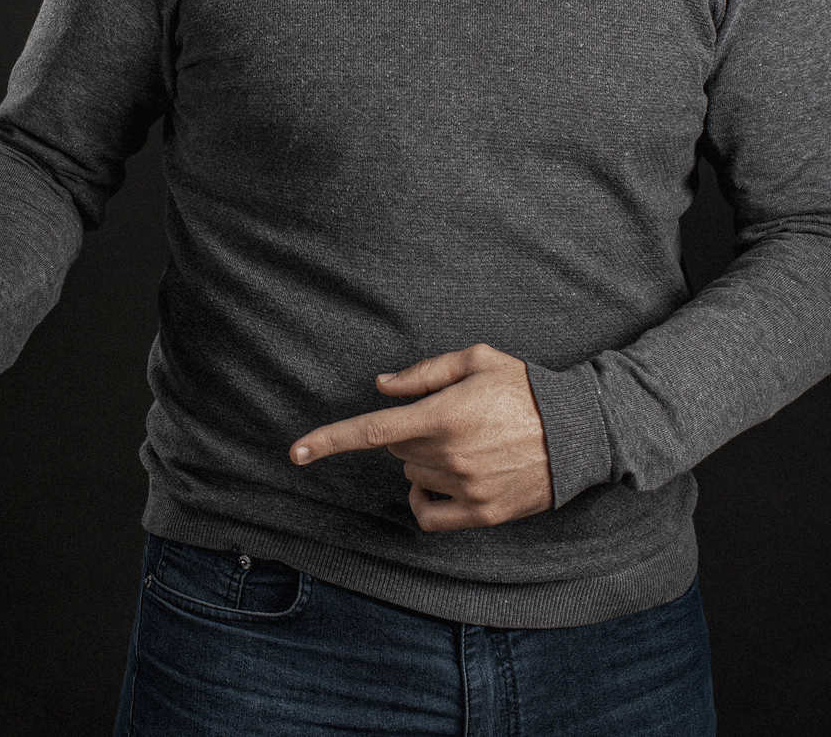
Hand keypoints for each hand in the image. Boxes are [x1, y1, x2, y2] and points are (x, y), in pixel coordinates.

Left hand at [289, 344, 551, 530]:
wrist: (580, 431)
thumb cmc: (524, 388)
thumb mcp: (476, 361)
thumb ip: (424, 373)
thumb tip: (382, 386)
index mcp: (443, 415)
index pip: (372, 431)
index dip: (329, 440)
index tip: (296, 451)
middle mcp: (449, 455)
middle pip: (396, 450)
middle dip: (410, 433)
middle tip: (448, 418)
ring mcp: (466, 489)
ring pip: (412, 478)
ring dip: (424, 463)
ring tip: (466, 444)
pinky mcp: (483, 515)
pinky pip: (429, 516)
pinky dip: (427, 500)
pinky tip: (445, 482)